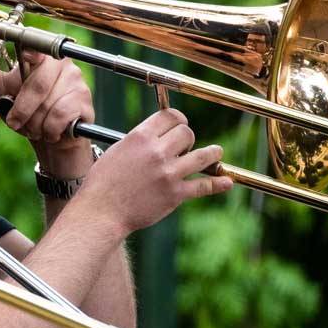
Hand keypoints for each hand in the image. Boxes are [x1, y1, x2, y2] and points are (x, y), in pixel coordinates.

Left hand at [0, 48, 94, 176]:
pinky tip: (50, 131)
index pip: (38, 48)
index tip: (25, 54)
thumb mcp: (7, 91)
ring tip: (34, 127)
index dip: (32, 51)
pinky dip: (49, 129)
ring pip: (48, 105)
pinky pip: (60, 116)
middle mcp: (63, 65)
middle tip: (15, 122)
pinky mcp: (84, 102)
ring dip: (35, 123)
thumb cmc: (31, 109)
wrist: (53, 137)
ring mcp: (77, 82)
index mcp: (43, 57)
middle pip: (38, 85)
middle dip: (22, 110)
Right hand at [76, 108, 231, 235]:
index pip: (169, 116)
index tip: (179, 125)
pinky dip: (218, 184)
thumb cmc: (102, 183)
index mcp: (139, 137)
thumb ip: (137, 143)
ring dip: (212, 153)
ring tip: (216, 152)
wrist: (101, 211)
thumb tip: (154, 140)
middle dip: (187, 138)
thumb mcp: (116, 151)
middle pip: (187, 133)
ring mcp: (168, 173)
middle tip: (184, 146)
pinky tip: (226, 182)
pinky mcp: (175, 194)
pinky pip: (204, 186)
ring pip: (203, 156)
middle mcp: (156, 152)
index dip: (177, 119)